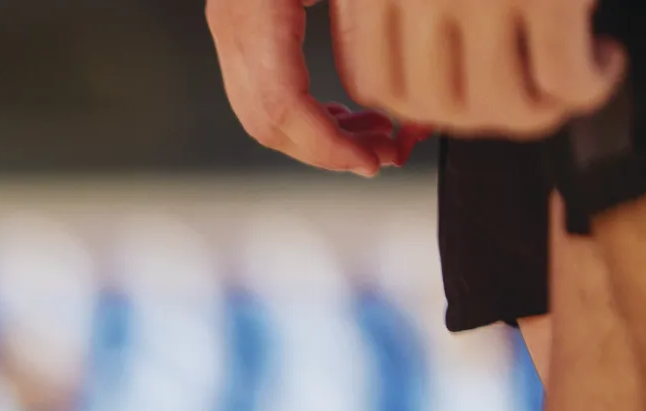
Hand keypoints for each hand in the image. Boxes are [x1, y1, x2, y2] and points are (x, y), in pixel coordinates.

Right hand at [211, 0, 439, 171]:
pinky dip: (309, 112)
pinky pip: (263, 89)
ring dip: (321, 136)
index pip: (281, 106)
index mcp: (258, 9)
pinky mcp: (244, 22)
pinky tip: (354, 109)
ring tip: (379, 137)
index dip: (329, 146)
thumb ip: (378, 20)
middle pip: (265, 122)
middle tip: (388, 155)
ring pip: (260, 113)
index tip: (377, 159)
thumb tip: (414, 85)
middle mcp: (232, 21)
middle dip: (328, 151)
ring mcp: (231, 23)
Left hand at [335, 0, 625, 134]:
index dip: (421, 110)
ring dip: (539, 112)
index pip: (376, 82)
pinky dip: (588, 86)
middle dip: (486, 119)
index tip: (458, 104)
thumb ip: (409, 4)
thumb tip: (431, 94)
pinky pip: (562, 77)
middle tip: (527, 101)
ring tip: (570, 84)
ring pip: (497, 103)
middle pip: (435, 104)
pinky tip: (601, 61)